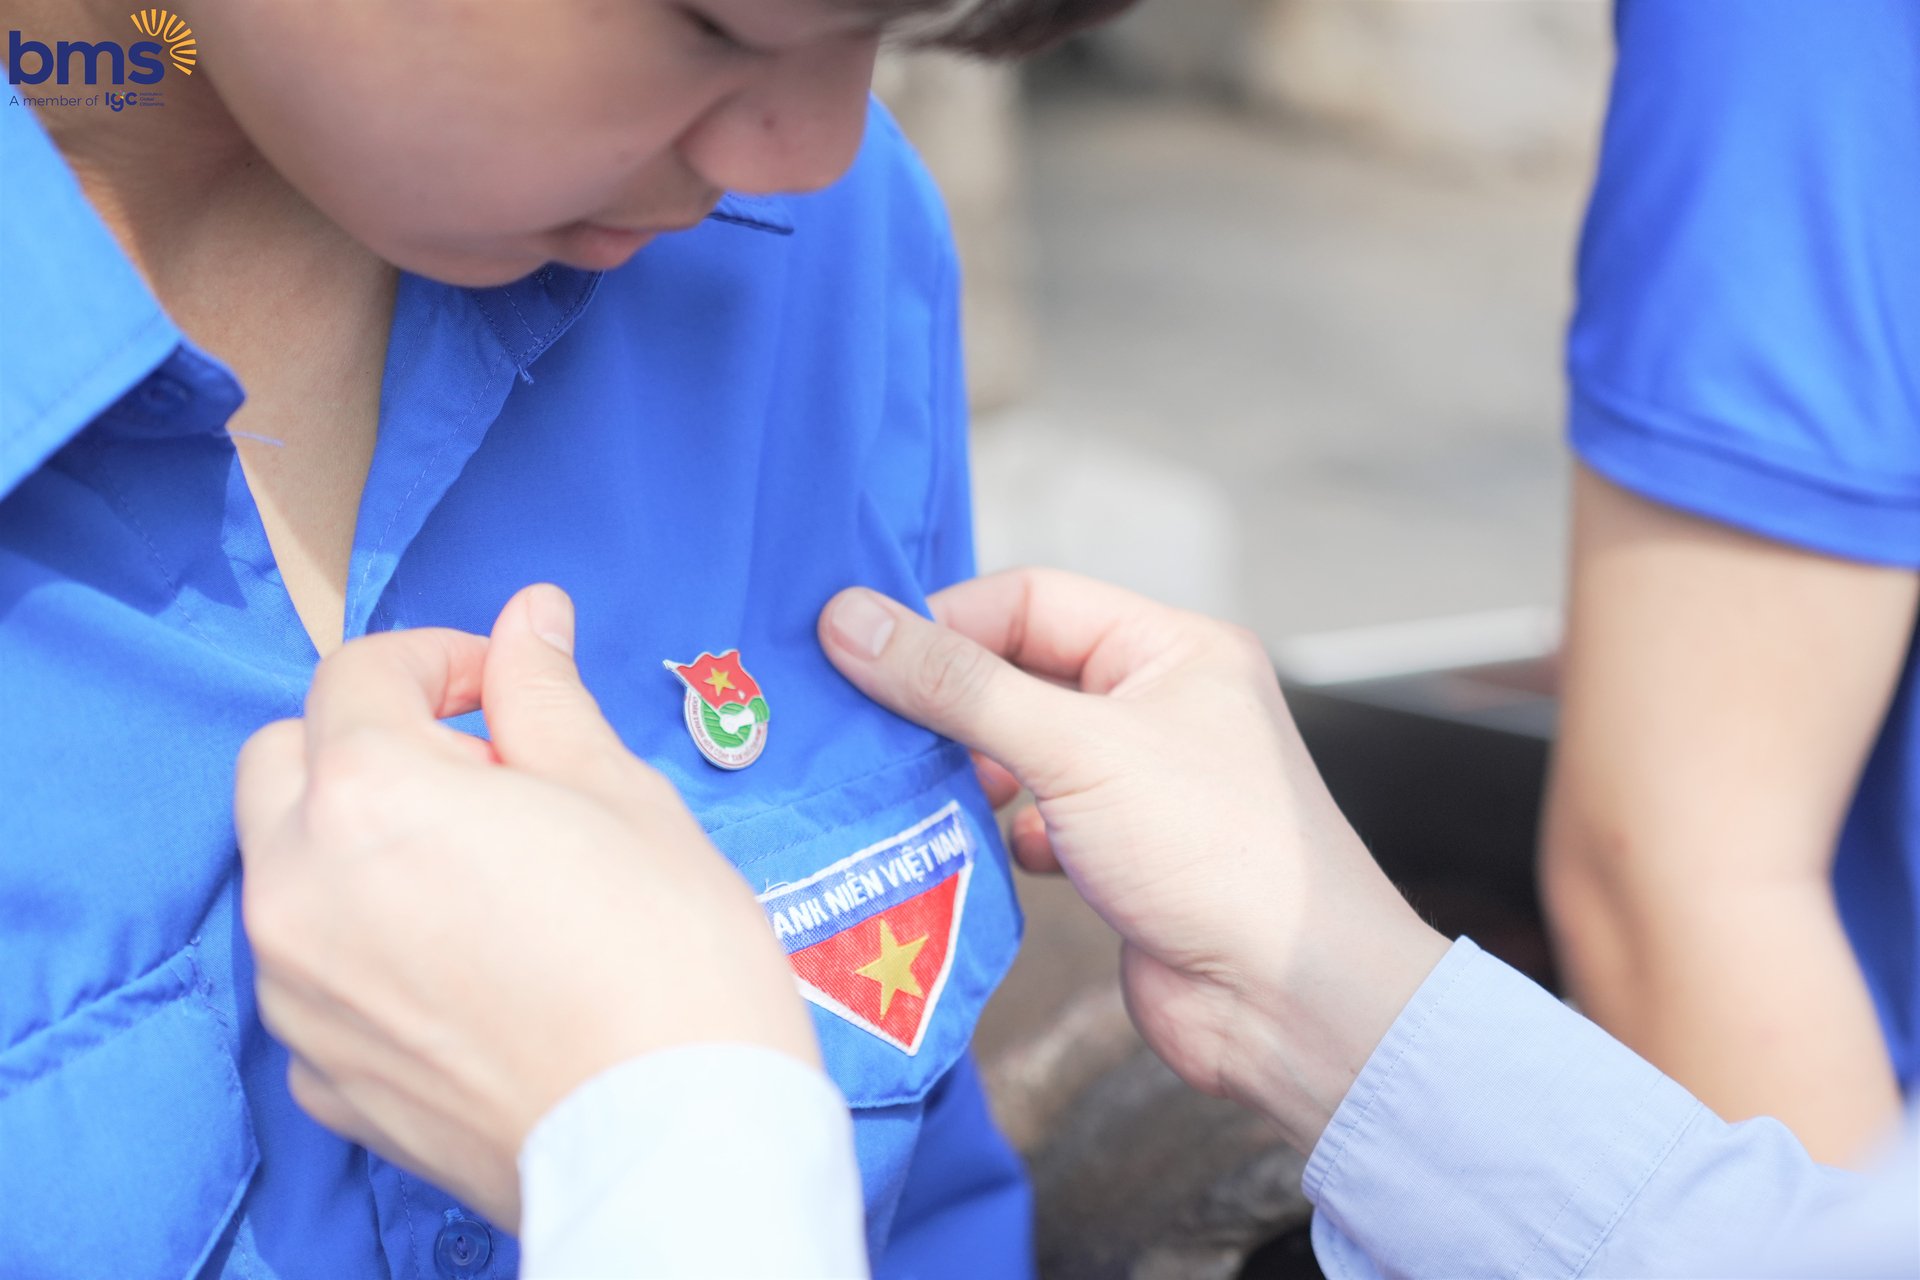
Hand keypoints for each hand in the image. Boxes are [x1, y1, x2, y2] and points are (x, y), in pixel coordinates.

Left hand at [235, 585, 816, 1226]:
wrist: (676, 1137)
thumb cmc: (667, 954)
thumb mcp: (619, 793)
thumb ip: (543, 696)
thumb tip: (528, 618)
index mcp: (368, 795)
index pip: (360, 674)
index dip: (444, 660)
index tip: (507, 690)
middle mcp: (298, 889)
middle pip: (282, 762)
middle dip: (367, 743)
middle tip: (483, 776)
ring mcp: (297, 994)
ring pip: (287, 872)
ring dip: (357, 842)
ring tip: (483, 877)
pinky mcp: (320, 1077)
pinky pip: (313, 974)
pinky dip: (365, 944)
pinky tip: (467, 966)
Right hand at [819, 569, 1449, 1150]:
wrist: (1287, 1005)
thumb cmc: (1214, 852)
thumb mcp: (1076, 749)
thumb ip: (959, 686)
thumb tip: (850, 621)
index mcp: (1173, 649)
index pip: (1033, 600)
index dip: (946, 621)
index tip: (858, 649)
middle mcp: (1159, 705)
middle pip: (1020, 674)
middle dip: (949, 701)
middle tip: (868, 725)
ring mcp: (1138, 784)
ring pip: (1020, 752)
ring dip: (969, 773)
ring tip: (917, 791)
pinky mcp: (1118, 856)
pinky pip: (1033, 822)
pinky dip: (1000, 834)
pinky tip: (989, 855)